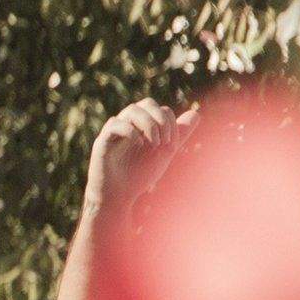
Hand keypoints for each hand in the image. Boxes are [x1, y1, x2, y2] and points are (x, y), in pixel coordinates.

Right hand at [85, 98, 189, 214]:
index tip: (172, 143)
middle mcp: (128, 124)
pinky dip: (131, 132)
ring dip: (149, 124)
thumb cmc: (139, 174)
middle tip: (165, 140)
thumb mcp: (165, 152)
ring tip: (155, 144)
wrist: (119, 196)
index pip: (159, 109)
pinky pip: (115, 124)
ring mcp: (114, 131)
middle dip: (161, 119)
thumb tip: (196, 113)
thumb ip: (180, 133)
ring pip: (132, 110)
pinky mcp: (102, 141)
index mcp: (142, 125)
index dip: (170, 122)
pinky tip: (140, 145)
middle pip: (146, 103)